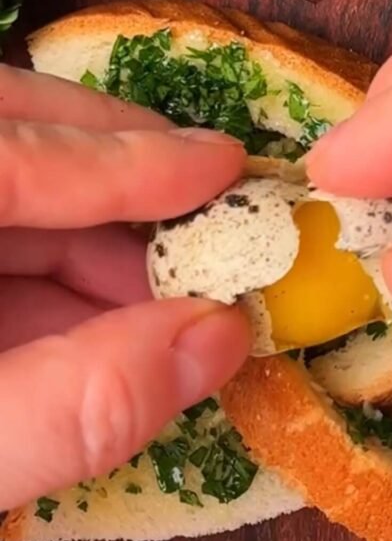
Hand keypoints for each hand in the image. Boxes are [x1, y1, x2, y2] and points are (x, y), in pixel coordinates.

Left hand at [0, 66, 248, 511]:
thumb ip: (82, 405)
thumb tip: (220, 339)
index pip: (4, 156)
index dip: (122, 158)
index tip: (221, 164)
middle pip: (7, 135)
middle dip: (115, 174)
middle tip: (205, 222)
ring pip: (4, 174)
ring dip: (91, 228)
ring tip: (167, 286)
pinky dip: (48, 262)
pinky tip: (102, 308)